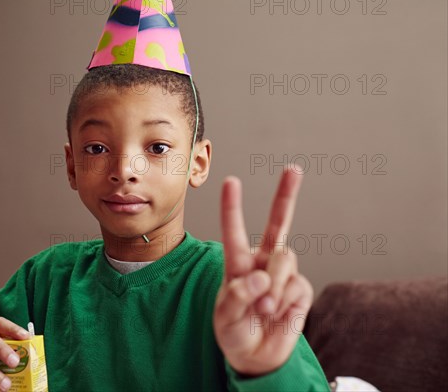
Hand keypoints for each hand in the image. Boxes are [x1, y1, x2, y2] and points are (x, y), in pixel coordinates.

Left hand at [213, 167, 313, 375]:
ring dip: (274, 284)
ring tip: (265, 308)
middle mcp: (262, 263)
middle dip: (286, 196)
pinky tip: (278, 313)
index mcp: (238, 264)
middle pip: (278, 224)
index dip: (233, 207)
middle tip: (294, 169)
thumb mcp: (225, 318)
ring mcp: (283, 275)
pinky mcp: (300, 290)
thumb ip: (239, 296)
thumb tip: (260, 276)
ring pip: (286, 259)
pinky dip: (286, 301)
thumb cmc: (235, 332)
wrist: (256, 357)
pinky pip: (297, 285)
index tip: (231, 181)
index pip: (235, 231)